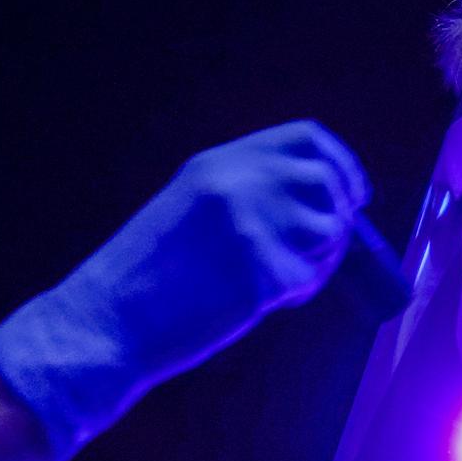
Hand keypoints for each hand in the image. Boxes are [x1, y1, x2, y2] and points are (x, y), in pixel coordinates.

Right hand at [0, 120, 369, 457]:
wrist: (106, 321)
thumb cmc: (152, 275)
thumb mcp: (193, 206)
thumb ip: (248, 191)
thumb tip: (322, 202)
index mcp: (219, 163)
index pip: (308, 139)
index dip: (342, 165)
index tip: (354, 195)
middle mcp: (239, 184)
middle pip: (328, 183)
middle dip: (338, 217)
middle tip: (320, 248)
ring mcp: (252, 226)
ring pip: (330, 231)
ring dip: (321, 257)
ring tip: (284, 276)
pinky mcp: (261, 273)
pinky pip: (309, 278)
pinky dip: (299, 291)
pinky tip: (266, 300)